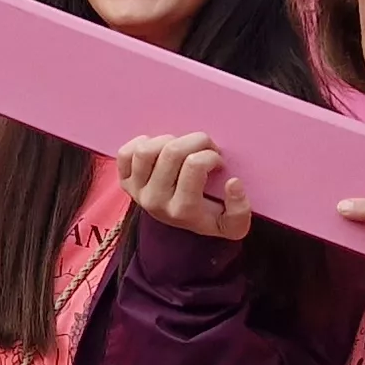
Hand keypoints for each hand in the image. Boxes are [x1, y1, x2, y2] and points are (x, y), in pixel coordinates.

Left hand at [119, 132, 251, 238]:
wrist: (181, 223)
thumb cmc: (209, 216)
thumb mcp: (232, 224)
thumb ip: (241, 209)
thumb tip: (233, 183)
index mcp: (182, 211)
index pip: (194, 166)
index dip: (211, 156)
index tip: (218, 162)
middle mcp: (155, 202)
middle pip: (172, 152)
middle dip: (196, 140)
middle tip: (205, 146)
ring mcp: (136, 191)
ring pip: (146, 150)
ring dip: (168, 140)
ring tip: (182, 148)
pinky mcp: (124, 181)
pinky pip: (126, 152)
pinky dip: (142, 144)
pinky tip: (159, 150)